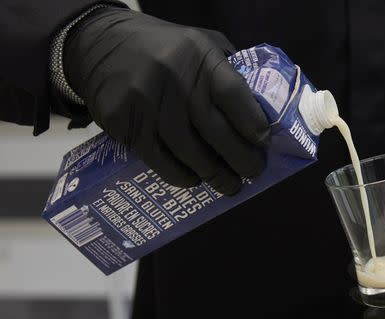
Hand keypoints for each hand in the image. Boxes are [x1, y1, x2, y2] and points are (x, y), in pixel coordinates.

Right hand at [64, 7, 268, 194]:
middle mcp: (175, 79)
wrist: (98, 43)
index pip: (234, 95)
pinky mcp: (125, 122)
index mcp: (200, 57)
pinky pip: (159, 159)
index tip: (264, 143)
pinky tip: (194, 180)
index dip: (253, 124)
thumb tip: (260, 109)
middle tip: (253, 173)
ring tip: (230, 185)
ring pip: (189, 152)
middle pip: (216, 131)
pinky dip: (180, 176)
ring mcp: (148, 102)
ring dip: (214, 175)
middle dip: (241, 159)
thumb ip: (228, 70)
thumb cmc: (164, 49)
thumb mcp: (200, 44)